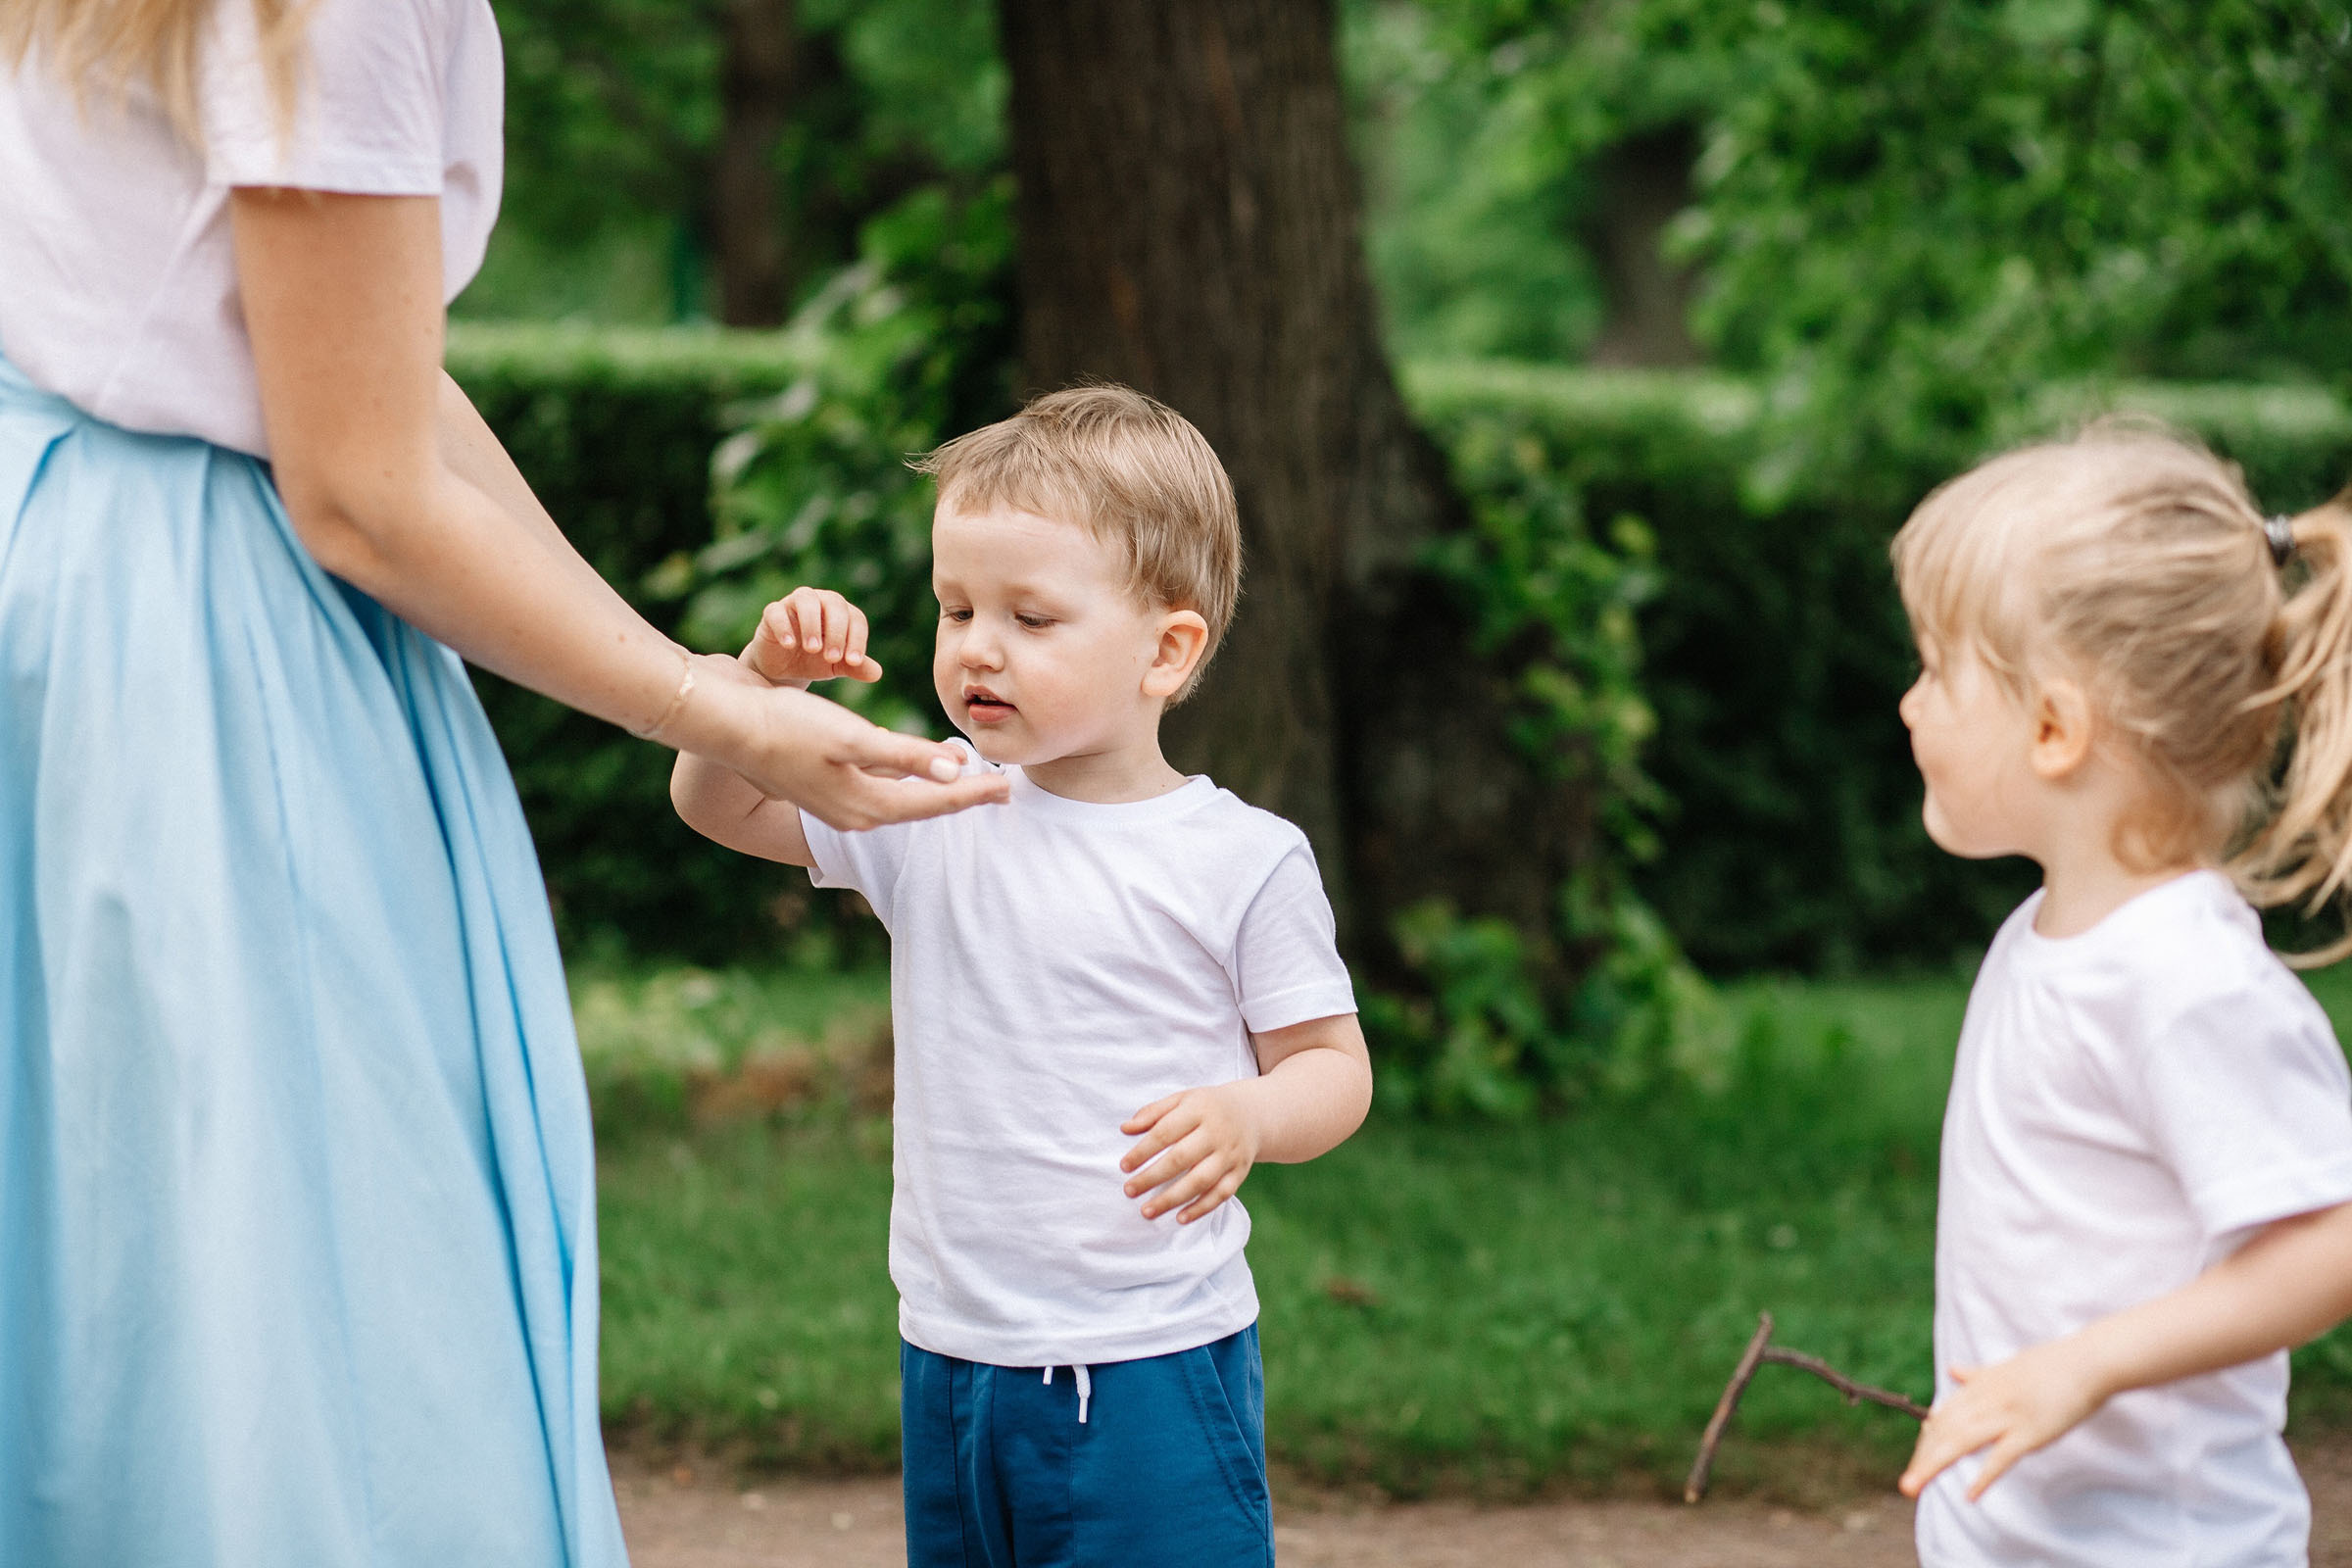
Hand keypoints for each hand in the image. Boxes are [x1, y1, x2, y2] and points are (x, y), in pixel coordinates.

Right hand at [687, 655, 1005, 829]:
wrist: (727, 727)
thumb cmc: (789, 727)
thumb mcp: (852, 737)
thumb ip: (905, 755)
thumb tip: (955, 770)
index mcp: (867, 805)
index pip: (936, 802)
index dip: (974, 794)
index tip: (1009, 787)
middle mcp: (855, 813)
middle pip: (923, 807)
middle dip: (961, 797)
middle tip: (1001, 788)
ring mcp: (838, 803)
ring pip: (901, 800)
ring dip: (934, 790)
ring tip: (966, 779)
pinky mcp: (824, 787)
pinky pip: (879, 789)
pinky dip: (904, 780)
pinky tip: (912, 767)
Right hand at [743, 587, 882, 686]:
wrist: (782, 670)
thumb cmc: (814, 662)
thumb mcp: (836, 667)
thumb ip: (855, 667)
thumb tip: (877, 674)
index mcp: (841, 613)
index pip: (855, 618)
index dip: (857, 639)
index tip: (853, 662)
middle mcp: (820, 602)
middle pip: (834, 603)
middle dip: (836, 631)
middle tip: (832, 658)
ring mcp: (794, 604)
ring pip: (806, 598)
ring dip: (812, 623)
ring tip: (813, 649)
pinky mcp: (772, 613)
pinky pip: (776, 611)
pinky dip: (784, 626)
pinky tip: (789, 645)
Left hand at [1120, 1084, 1261, 1223]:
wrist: (1252, 1114)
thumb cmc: (1207, 1107)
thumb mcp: (1182, 1099)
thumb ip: (1153, 1112)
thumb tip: (1125, 1129)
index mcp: (1199, 1109)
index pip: (1165, 1132)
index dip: (1143, 1151)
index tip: (1124, 1166)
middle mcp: (1217, 1132)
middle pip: (1181, 1158)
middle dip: (1152, 1177)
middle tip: (1129, 1191)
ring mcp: (1230, 1154)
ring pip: (1200, 1181)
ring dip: (1172, 1199)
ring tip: (1147, 1211)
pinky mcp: (1240, 1172)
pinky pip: (1221, 1194)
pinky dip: (1201, 1208)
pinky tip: (1180, 1218)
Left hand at [1899, 1338, 2109, 1501]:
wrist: (2087, 1362)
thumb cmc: (2052, 1364)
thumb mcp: (2007, 1366)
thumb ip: (1977, 1374)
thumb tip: (1952, 1370)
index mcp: (1980, 1385)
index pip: (1944, 1415)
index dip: (1929, 1438)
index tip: (1920, 1456)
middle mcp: (1986, 1400)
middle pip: (1945, 1431)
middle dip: (1924, 1457)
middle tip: (1907, 1484)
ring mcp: (2007, 1416)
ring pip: (1961, 1441)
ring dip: (1934, 1464)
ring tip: (1914, 1485)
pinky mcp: (2030, 1433)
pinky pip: (2001, 1457)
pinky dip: (1984, 1477)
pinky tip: (1969, 1495)